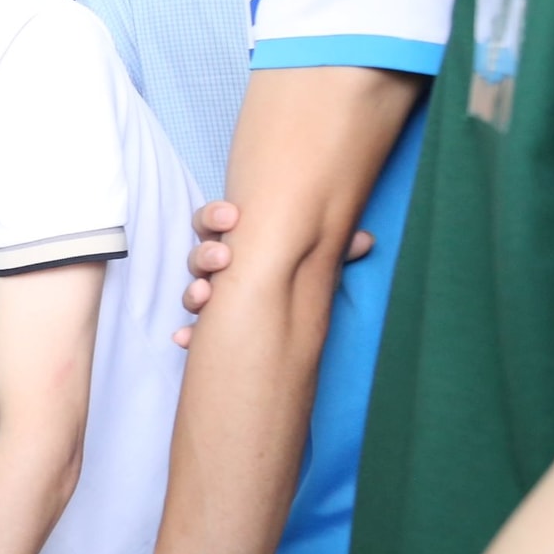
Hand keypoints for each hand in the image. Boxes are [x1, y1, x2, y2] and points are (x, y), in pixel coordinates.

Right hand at [174, 202, 373, 346]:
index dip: (217, 215)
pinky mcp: (209, 329)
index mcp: (237, 244)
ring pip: (192, 292)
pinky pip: (191, 331)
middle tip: (224, 256)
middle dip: (207, 253)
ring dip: (194, 292)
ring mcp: (210, 300)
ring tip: (206, 295)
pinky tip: (187, 338)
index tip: (233, 216)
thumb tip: (366, 238)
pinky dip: (188, 334)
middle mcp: (219, 271)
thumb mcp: (311, 265)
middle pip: (199, 254)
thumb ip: (333, 251)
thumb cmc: (289, 283)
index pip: (215, 222)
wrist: (281, 332)